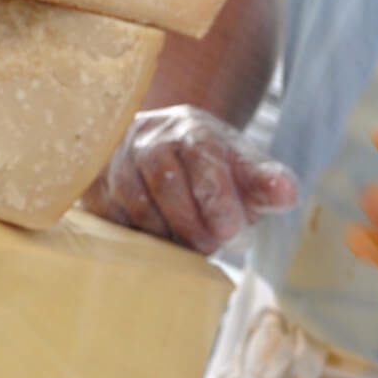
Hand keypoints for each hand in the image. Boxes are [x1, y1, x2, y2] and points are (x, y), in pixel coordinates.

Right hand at [82, 105, 298, 253]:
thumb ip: (266, 182)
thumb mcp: (243, 170)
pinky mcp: (91, 183)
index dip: (215, 194)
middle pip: (164, 180)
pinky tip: (151, 246)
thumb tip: (286, 194)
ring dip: (161, 232)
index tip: (230, 229)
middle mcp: (149, 136)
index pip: (201, 154)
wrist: (164, 150)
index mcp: (191, 128)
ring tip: (184, 249)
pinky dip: (129, 236)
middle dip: (189, 221)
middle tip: (210, 247)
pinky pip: (104, 214)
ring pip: (131, 200)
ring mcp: (115, 158)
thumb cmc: (211, 169)